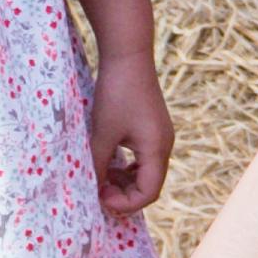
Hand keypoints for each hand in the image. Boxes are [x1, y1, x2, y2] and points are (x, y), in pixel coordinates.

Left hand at [90, 48, 173, 219]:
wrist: (128, 54)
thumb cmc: (116, 93)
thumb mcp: (103, 132)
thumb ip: (99, 164)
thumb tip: (92, 189)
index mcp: (157, 149)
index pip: (149, 193)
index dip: (125, 203)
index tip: (99, 198)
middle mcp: (164, 145)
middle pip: (150, 186)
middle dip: (124, 194)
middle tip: (97, 191)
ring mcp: (160, 135)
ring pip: (146, 172)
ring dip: (125, 181)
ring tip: (100, 176)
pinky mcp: (152, 126)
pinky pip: (144, 157)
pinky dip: (127, 166)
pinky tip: (108, 161)